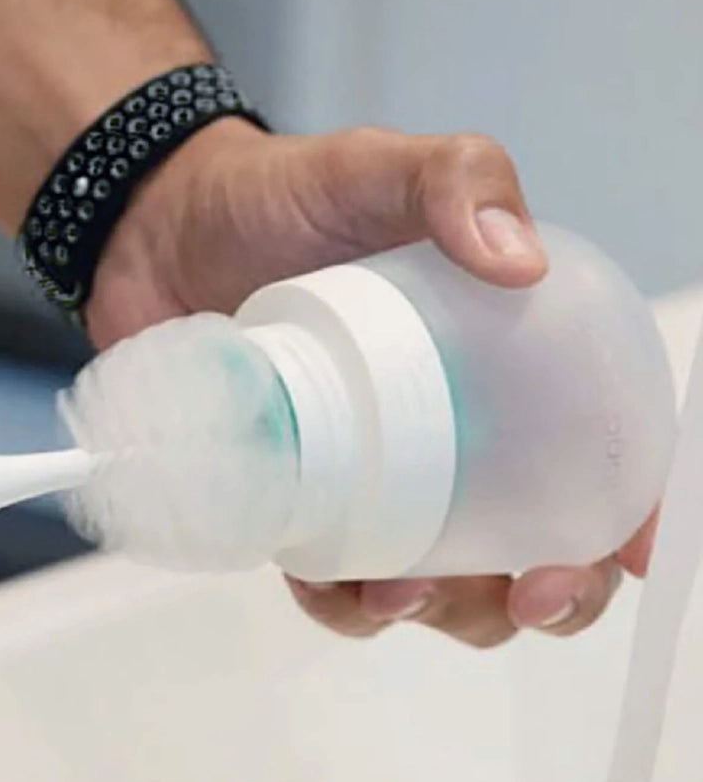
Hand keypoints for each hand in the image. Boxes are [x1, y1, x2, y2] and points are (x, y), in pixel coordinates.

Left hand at [85, 119, 655, 647]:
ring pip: (438, 584)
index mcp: (493, 361)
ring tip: (401, 589)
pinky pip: (333, 581)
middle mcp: (443, 433)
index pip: (587, 449)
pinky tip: (334, 587)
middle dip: (550, 595)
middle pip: (529, 543)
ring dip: (442, 614)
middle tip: (526, 594)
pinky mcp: (294, 501)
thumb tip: (521, 263)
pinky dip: (342, 602)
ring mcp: (367, 476)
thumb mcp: (375, 167)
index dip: (620, 512)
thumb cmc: (276, 197)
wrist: (156, 229)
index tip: (627, 550)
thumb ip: (455, 178)